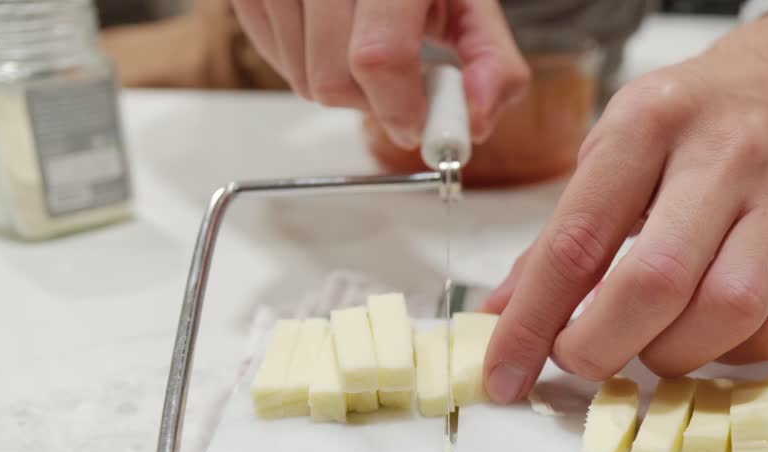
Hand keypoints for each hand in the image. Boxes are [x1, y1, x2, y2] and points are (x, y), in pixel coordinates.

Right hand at [230, 0, 529, 145]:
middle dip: (372, 101)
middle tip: (397, 83)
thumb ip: (491, 63)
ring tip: (366, 46)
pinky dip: (310, 66)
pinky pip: (276, 61)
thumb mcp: (469, 2)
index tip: (417, 124)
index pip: (379, 54)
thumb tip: (477, 122)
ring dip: (343, 87)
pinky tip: (334, 38)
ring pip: (302, 79)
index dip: (399, 105)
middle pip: (333, 78)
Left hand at [479, 14, 767, 402]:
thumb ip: (558, 239)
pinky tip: (702, 338)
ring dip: (669, 355)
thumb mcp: (610, 151)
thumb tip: (502, 319)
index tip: (505, 372)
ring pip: (727, 313)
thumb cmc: (687, 124)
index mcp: (649, 124)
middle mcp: (725, 157)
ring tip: (645, 345)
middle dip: (600, 346)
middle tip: (578, 359)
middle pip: (656, 282)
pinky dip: (727, 356)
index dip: (532, 321)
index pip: (578, 239)